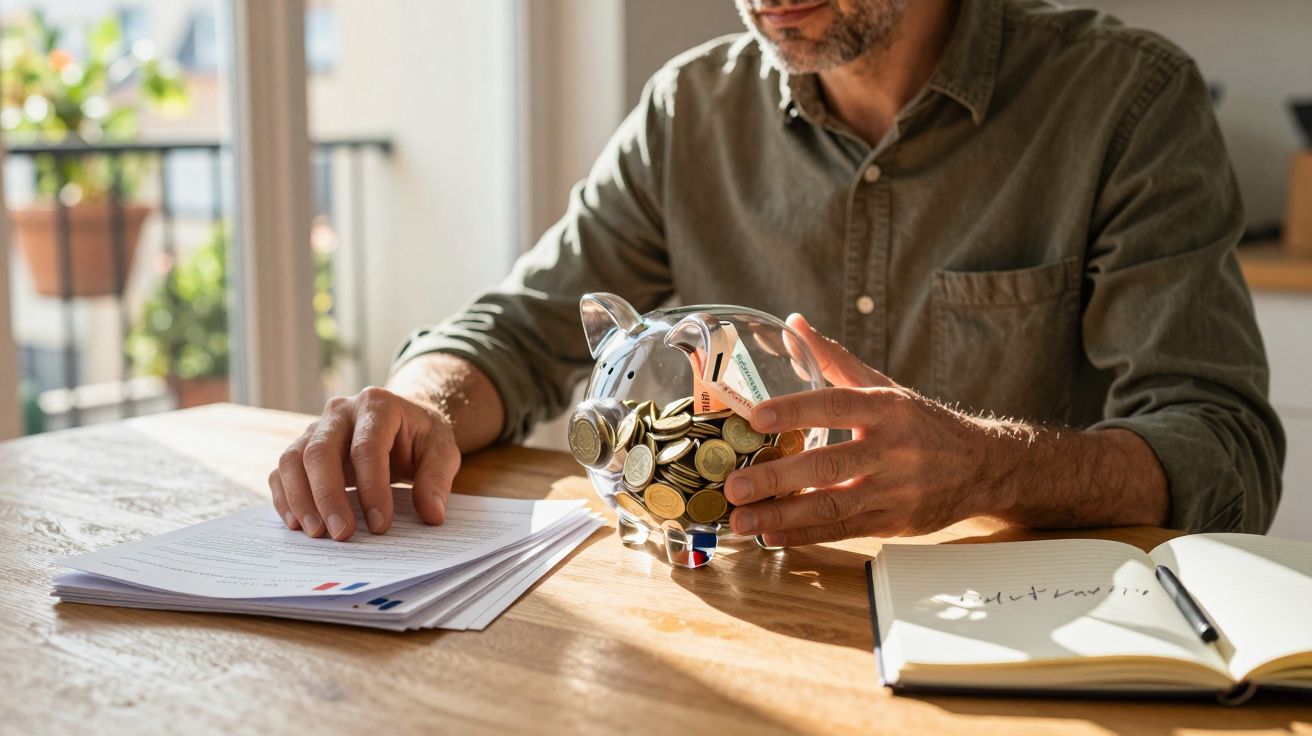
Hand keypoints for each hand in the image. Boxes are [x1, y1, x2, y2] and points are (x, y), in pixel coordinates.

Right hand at [269, 386, 460, 540]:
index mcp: (377, 405)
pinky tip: (298, 523)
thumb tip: (431, 515)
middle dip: (328, 497)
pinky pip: (283, 470)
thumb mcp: (442, 451)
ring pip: (293, 459)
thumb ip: (437, 480)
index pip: (366, 448)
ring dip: (300, 499)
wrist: (404, 419)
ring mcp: (317, 427)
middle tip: (341, 534)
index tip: (380, 525)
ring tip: (316, 533)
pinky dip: (285, 497)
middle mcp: (340, 411)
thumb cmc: (421, 436)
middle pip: (320, 451)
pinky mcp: (303, 446)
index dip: (371, 488)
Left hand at [725, 314, 1011, 545]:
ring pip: (833, 505)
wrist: (982, 466)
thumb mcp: (884, 386)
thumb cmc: (922, 423)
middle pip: (829, 464)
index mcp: (887, 408)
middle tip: (734, 484)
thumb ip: (835, 360)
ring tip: (741, 518)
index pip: (836, 405)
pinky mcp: (894, 522)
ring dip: (783, 514)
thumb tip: (794, 323)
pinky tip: (771, 534)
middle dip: (778, 476)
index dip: (796, 410)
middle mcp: (892, 449)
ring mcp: (894, 490)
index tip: (756, 417)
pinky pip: (844, 530)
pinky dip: (805, 534)